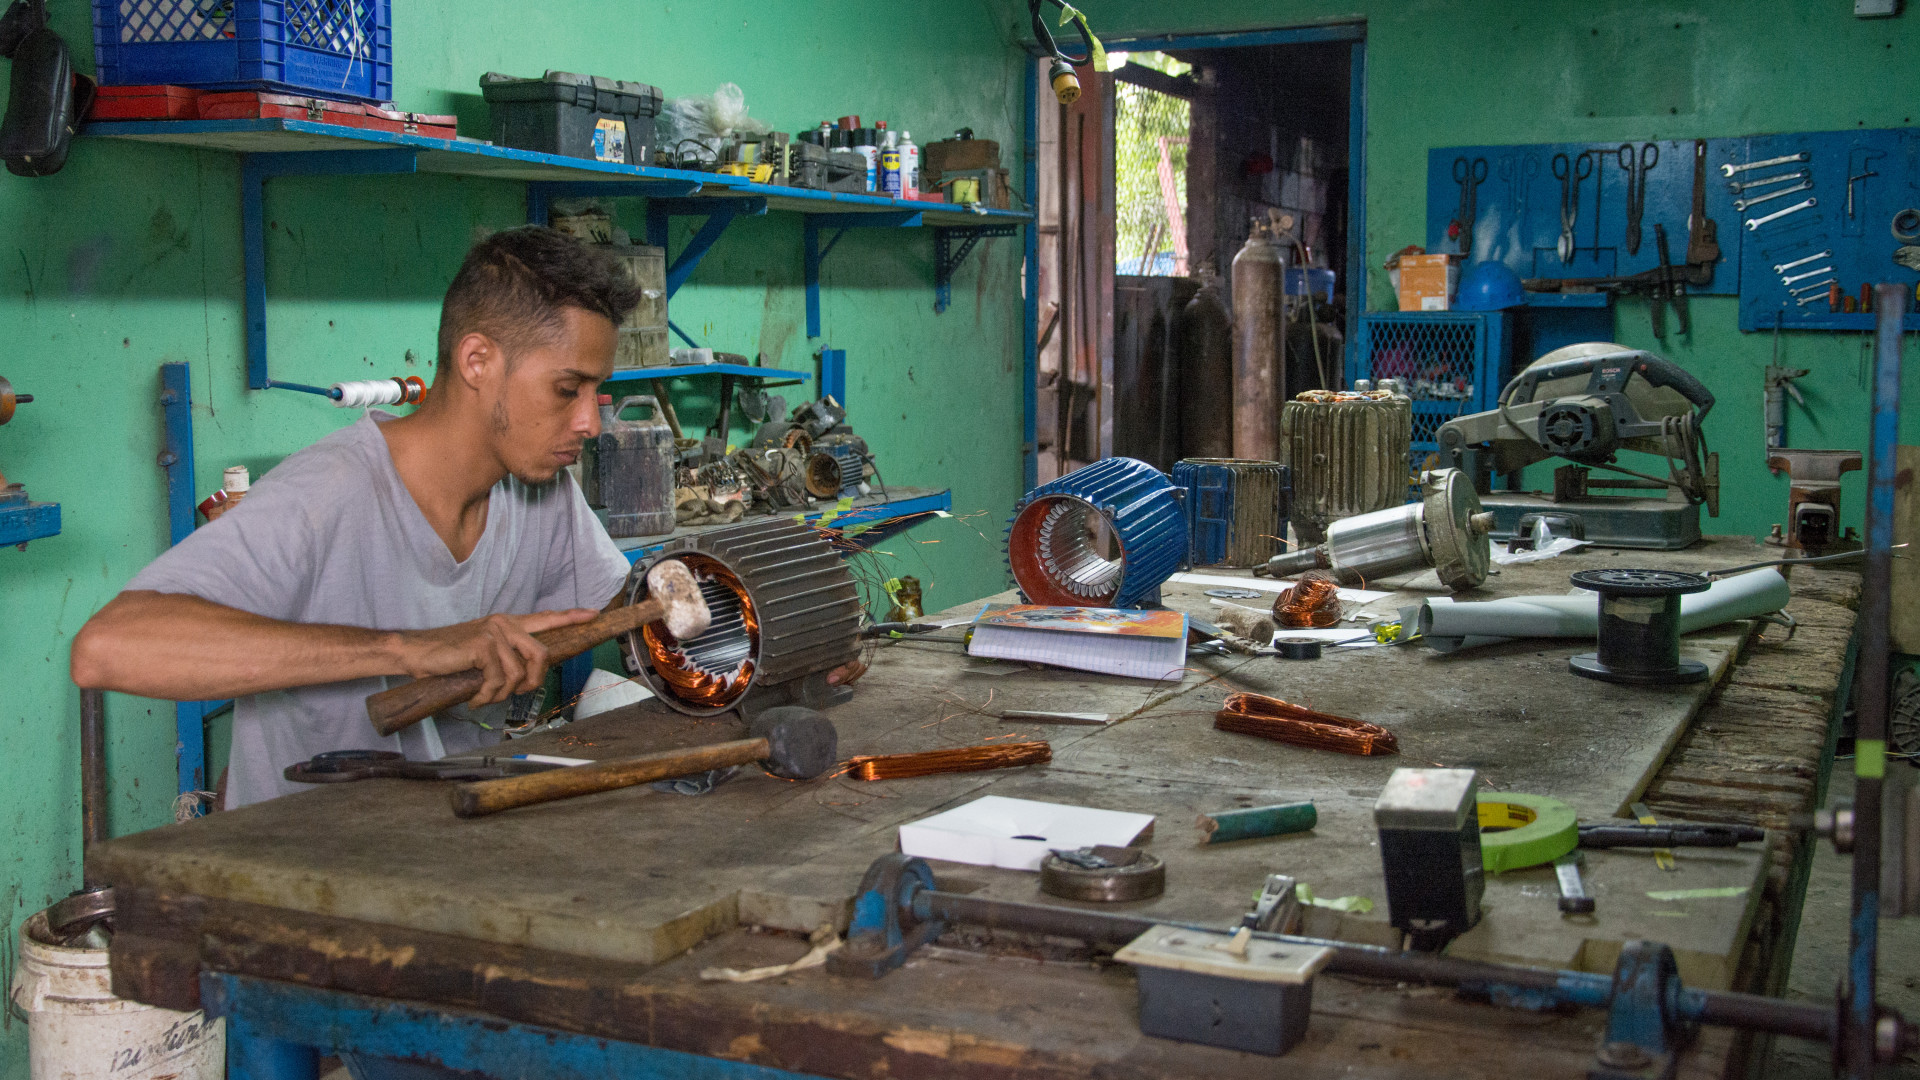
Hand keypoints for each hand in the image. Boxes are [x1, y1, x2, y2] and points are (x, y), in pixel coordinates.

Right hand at [393, 610, 600, 707]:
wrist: (417, 653)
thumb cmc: (450, 658)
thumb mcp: (483, 656)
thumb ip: (507, 660)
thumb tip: (527, 678)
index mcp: (507, 624)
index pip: (544, 619)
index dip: (570, 618)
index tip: (593, 614)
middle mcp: (504, 624)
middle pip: (541, 655)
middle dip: (532, 681)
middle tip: (513, 693)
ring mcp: (494, 632)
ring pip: (518, 674)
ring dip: (501, 694)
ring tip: (483, 695)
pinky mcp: (483, 645)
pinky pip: (499, 680)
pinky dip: (486, 695)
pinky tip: (474, 697)